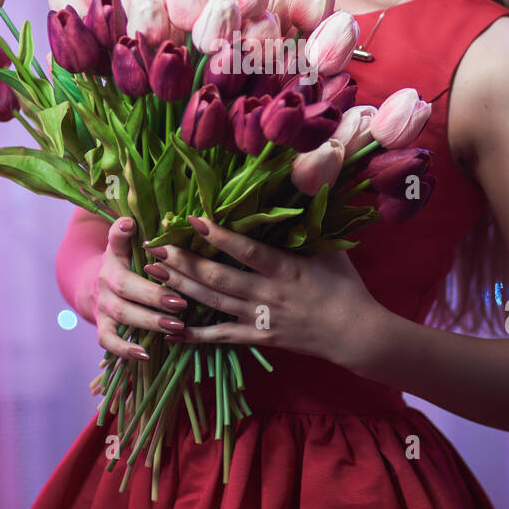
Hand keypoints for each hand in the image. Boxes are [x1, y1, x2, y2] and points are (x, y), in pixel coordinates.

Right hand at [91, 217, 190, 362]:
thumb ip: (144, 237)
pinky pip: (109, 341)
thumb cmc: (128, 266)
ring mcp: (102, 304)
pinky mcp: (102, 326)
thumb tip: (152, 218)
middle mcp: (106, 279)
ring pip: (123, 314)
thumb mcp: (132, 247)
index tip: (130, 224)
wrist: (94, 287)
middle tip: (181, 302)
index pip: (114, 240)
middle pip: (126, 286)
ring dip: (150, 321)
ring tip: (176, 326)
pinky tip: (145, 354)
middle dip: (154, 295)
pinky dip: (125, 349)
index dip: (120, 232)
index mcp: (115, 255)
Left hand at [141, 214, 383, 368]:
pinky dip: (195, 335)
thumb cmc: (344, 285)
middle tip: (154, 249)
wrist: (356, 334)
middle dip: (184, 263)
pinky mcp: (258, 337)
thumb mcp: (331, 247)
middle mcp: (267, 293)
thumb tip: (313, 170)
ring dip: (181, 288)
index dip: (218, 235)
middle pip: (218, 278)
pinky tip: (170, 329)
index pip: (246, 250)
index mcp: (285, 268)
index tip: (192, 220)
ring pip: (213, 303)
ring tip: (153, 275)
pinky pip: (221, 336)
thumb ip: (314, 214)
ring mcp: (260, 318)